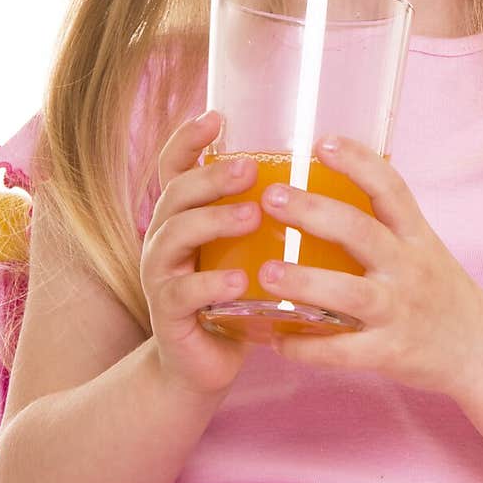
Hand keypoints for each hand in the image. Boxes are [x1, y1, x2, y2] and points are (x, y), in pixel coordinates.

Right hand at [140, 110, 261, 397]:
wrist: (204, 365)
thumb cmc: (235, 298)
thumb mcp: (246, 250)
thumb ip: (265, 214)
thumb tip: (321, 171)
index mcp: (184, 216)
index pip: (174, 166)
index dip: (188, 139)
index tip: (217, 117)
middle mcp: (164, 238)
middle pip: (175, 194)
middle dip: (210, 177)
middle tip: (249, 171)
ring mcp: (161, 276)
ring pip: (173, 236)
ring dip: (213, 221)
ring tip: (251, 216)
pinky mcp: (168, 316)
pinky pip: (183, 294)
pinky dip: (212, 285)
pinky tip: (240, 281)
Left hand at [260, 136, 482, 396]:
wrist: (481, 349)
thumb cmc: (439, 291)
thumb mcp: (422, 248)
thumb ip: (382, 224)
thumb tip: (320, 191)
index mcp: (416, 235)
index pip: (390, 188)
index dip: (358, 162)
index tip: (322, 141)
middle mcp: (409, 267)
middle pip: (360, 232)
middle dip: (313, 212)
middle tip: (271, 198)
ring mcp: (399, 311)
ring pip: (350, 292)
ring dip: (304, 281)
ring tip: (265, 273)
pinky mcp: (389, 352)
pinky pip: (343, 351)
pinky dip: (307, 347)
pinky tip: (276, 339)